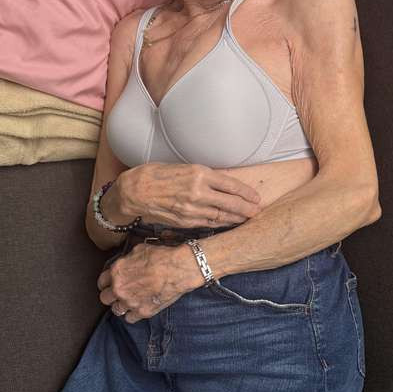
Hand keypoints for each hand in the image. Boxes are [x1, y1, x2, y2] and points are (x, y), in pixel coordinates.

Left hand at [97, 242, 199, 323]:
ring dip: (121, 305)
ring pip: (116, 310)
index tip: (111, 283)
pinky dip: (133, 314)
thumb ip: (127, 260)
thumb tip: (126, 263)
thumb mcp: (139, 250)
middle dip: (111, 295)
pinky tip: (138, 307)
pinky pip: (129, 318)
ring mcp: (130, 302)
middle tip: (120, 292)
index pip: (101, 282)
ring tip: (129, 300)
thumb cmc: (162, 257)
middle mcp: (120, 288)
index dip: (107, 282)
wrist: (179, 269)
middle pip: (104, 298)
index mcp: (116, 272)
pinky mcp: (142, 312)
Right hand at [117, 162, 261, 227]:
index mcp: (199, 174)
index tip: (255, 196)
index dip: (246, 193)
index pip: (231, 185)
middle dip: (247, 208)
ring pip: (221, 216)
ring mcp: (192, 209)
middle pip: (231, 203)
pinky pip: (208, 224)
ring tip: (247, 218)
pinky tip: (228, 224)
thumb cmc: (156, 175)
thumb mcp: (183, 167)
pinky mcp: (185, 222)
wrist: (134, 191)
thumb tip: (223, 180)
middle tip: (258, 211)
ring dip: (236, 218)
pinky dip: (221, 224)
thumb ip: (203, 175)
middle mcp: (198, 192)